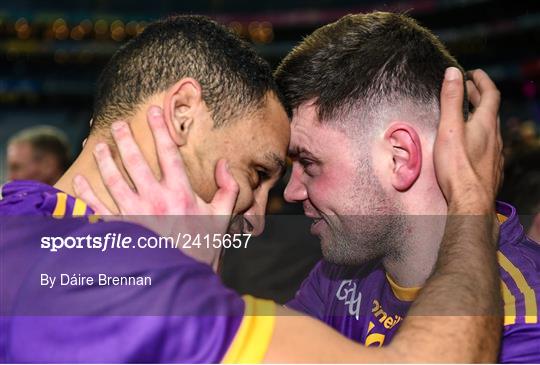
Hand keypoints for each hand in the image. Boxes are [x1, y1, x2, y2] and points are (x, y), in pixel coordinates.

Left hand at [73, 106, 238, 269]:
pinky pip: (99, 208)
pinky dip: (86, 194)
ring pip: (113, 179)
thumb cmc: (203, 246)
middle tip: (117, 124)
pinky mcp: (121, 230)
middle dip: (124, 138)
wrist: (184, 278)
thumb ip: (227, 188)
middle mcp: (155, 199)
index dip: (160, 129)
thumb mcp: (222, 216)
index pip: (168, 152)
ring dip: (104, 159)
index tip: (153, 111)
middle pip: (135, 160)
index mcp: (180, 193)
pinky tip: (79, 181)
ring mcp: (135, 215)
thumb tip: (222, 163)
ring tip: (99, 145)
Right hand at [434, 67, 502, 213]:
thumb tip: (453, 73)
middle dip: (478, 97)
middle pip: (490, 111)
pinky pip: (489, 146)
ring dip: (479, 117)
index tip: (472, 73)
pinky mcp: (491, 170)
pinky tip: (471, 144)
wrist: (470, 202)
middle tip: (465, 90)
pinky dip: (480, 136)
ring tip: (465, 115)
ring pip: (490, 129)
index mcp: (486, 124)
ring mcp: (496, 155)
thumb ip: (450, 100)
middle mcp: (495, 137)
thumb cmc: (457, 167)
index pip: (490, 94)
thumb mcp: (449, 128)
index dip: (482, 81)